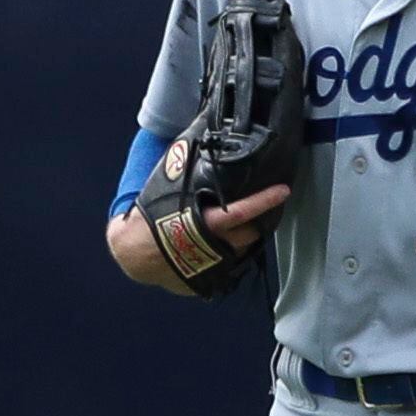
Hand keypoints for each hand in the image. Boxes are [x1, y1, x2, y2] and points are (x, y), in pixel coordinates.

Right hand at [105, 181, 289, 292]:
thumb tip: (195, 134)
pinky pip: (230, 266)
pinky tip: (223, 241)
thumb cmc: (148, 216)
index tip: (283, 190)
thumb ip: (183, 167)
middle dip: (257, 220)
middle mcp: (213, 247)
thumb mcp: (165, 188)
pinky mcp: (209, 280)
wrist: (132, 254)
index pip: (242, 211)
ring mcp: (213, 267)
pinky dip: (230, 253)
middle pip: (250, 232)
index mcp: (204, 223)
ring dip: (244, 237)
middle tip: (258, 206)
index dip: (265, 200)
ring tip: (239, 223)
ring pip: (243, 250)